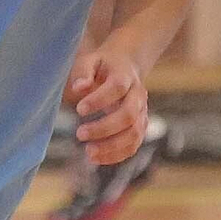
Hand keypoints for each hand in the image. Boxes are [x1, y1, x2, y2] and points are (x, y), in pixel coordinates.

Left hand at [66, 47, 148, 167]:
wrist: (127, 67)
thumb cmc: (102, 66)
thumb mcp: (90, 60)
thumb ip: (83, 72)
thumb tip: (78, 88)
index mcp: (125, 76)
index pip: (117, 88)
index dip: (99, 100)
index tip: (78, 109)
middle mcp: (138, 95)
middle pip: (128, 115)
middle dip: (104, 128)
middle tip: (79, 134)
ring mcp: (142, 112)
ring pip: (134, 134)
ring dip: (112, 146)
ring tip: (88, 152)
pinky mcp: (140, 126)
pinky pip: (134, 145)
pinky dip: (117, 155)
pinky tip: (96, 158)